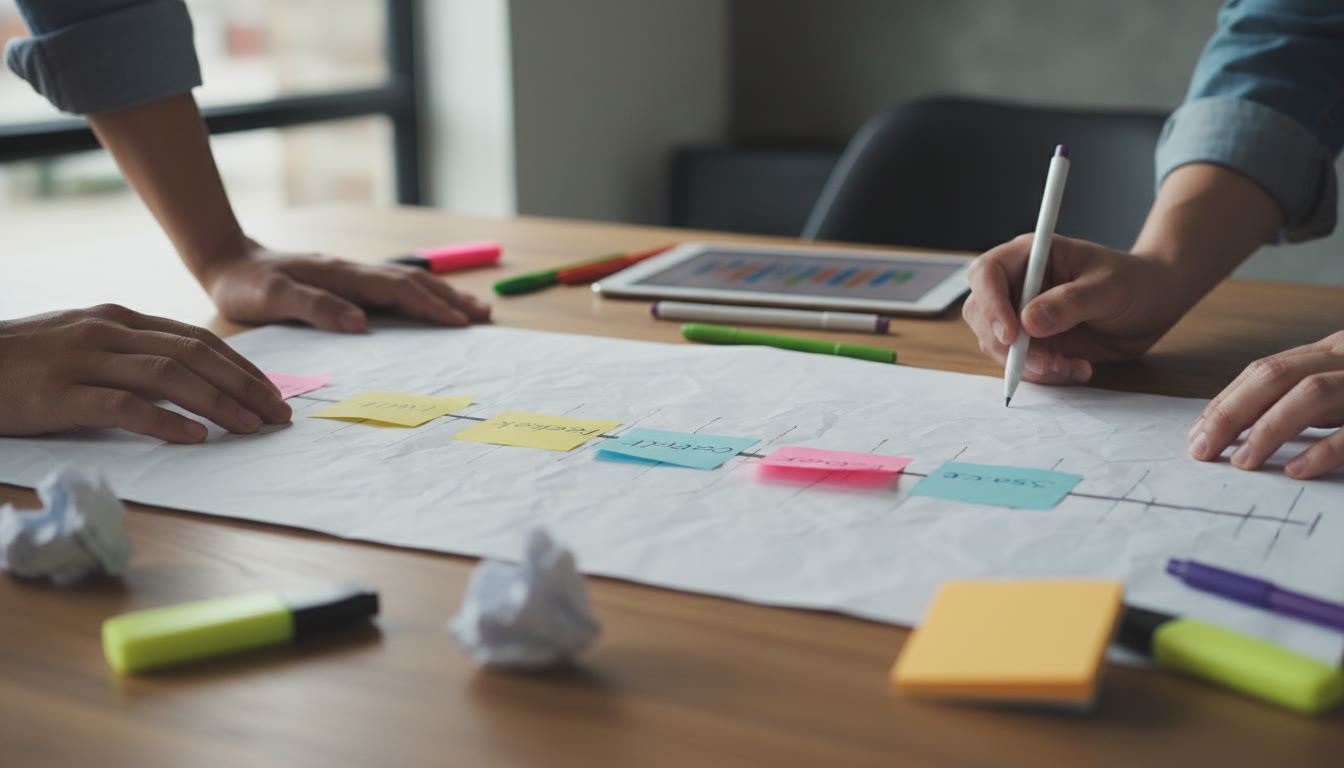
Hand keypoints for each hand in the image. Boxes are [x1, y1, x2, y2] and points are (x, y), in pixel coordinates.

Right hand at [0, 305, 290, 442]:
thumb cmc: (23, 364)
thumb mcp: (83, 346)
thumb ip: (131, 355)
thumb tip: (191, 380)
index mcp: (117, 320)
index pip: (197, 339)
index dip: (241, 367)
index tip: (273, 393)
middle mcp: (107, 332)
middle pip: (194, 355)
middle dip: (245, 385)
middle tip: (279, 414)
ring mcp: (82, 360)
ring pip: (168, 376)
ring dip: (219, 402)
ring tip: (251, 427)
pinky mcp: (59, 395)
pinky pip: (123, 406)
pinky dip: (164, 421)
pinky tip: (194, 437)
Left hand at [203, 239, 491, 331]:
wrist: (227, 260)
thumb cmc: (246, 285)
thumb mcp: (271, 299)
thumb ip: (315, 308)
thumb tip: (361, 323)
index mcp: (342, 275)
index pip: (397, 290)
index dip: (430, 305)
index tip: (460, 321)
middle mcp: (353, 271)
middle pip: (413, 281)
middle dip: (450, 298)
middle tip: (484, 315)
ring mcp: (353, 275)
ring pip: (408, 281)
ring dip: (443, 294)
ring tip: (473, 308)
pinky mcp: (348, 282)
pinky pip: (395, 287)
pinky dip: (422, 295)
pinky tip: (432, 303)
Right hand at [961, 234, 1189, 383]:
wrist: (1153, 304)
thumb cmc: (1135, 282)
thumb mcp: (1110, 288)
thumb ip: (1071, 302)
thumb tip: (1029, 322)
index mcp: (1030, 256)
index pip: (987, 273)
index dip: (991, 303)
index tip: (1012, 334)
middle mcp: (1017, 284)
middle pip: (981, 313)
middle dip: (1008, 345)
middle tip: (1047, 362)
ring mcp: (1020, 315)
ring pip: (996, 344)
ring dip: (1028, 365)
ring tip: (1071, 366)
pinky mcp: (1031, 342)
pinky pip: (1019, 364)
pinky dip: (1043, 374)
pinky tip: (1076, 369)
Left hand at [1188, 332, 1343, 478]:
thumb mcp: (1338, 388)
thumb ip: (1300, 398)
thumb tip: (1239, 428)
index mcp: (1329, 351)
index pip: (1265, 371)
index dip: (1227, 401)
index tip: (1198, 434)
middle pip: (1276, 376)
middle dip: (1232, 413)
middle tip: (1204, 450)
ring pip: (1312, 392)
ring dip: (1269, 428)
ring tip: (1242, 461)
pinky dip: (1322, 450)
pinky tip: (1294, 470)